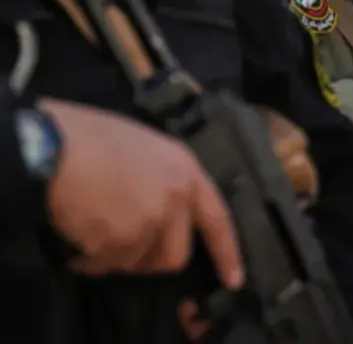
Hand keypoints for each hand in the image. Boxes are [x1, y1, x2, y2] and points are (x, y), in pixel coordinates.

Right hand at [39, 99, 243, 289]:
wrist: (54, 146)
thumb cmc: (91, 137)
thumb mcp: (144, 146)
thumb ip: (161, 178)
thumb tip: (156, 203)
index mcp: (186, 170)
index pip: (218, 219)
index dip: (227, 252)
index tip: (235, 278)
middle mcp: (176, 199)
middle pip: (175, 254)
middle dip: (151, 260)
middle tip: (124, 248)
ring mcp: (151, 222)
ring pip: (137, 261)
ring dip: (116, 257)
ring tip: (93, 230)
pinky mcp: (122, 241)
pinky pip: (106, 264)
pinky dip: (90, 259)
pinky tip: (77, 236)